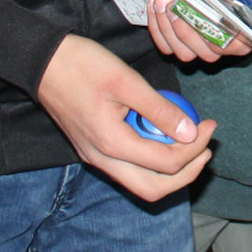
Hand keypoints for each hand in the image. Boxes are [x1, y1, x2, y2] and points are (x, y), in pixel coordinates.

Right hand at [36, 34, 214, 198]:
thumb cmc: (82, 65)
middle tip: (206, 148)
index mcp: (111, 144)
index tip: (209, 125)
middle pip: (153, 189)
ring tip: (191, 145)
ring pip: (140, 183)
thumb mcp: (127, 82)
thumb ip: (159, 110)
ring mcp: (95, 157)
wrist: (42, 62)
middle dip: (186, 172)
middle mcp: (102, 159)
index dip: (195, 148)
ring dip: (170, 171)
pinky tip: (163, 138)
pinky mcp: (93, 149)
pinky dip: (152, 163)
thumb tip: (190, 132)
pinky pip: (128, 169)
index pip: (166, 164)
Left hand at [148, 0, 251, 62]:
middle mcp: (219, 26)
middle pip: (210, 54)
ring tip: (163, 1)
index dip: (228, 45)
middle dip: (190, 34)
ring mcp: (196, 31)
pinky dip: (158, 30)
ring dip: (170, 32)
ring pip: (186, 54)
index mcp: (238, 9)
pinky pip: (166, 46)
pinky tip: (155, 6)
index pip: (241, 44)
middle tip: (176, 3)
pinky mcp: (175, 31)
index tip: (208, 25)